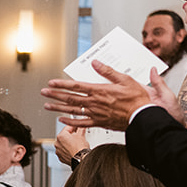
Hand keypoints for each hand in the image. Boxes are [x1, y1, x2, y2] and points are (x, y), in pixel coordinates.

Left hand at [41, 61, 168, 131]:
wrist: (142, 116)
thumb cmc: (136, 99)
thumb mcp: (125, 79)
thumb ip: (108, 71)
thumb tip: (95, 63)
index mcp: (99, 90)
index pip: (75, 86)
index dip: (62, 84)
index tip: (51, 83)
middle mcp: (94, 103)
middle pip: (70, 98)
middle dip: (55, 95)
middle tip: (43, 93)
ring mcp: (95, 114)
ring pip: (72, 110)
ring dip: (58, 107)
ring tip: (47, 105)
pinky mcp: (99, 122)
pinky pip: (81, 123)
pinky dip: (70, 121)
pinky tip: (61, 120)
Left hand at [54, 127, 88, 166]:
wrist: (81, 159)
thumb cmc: (80, 148)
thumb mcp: (81, 135)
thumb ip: (80, 128)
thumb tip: (81, 126)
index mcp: (61, 136)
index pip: (67, 128)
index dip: (74, 126)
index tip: (77, 127)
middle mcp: (57, 143)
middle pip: (65, 136)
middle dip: (71, 135)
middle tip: (78, 136)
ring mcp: (58, 151)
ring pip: (64, 144)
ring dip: (69, 143)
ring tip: (77, 144)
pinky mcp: (61, 157)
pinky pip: (64, 152)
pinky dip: (68, 150)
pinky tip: (74, 150)